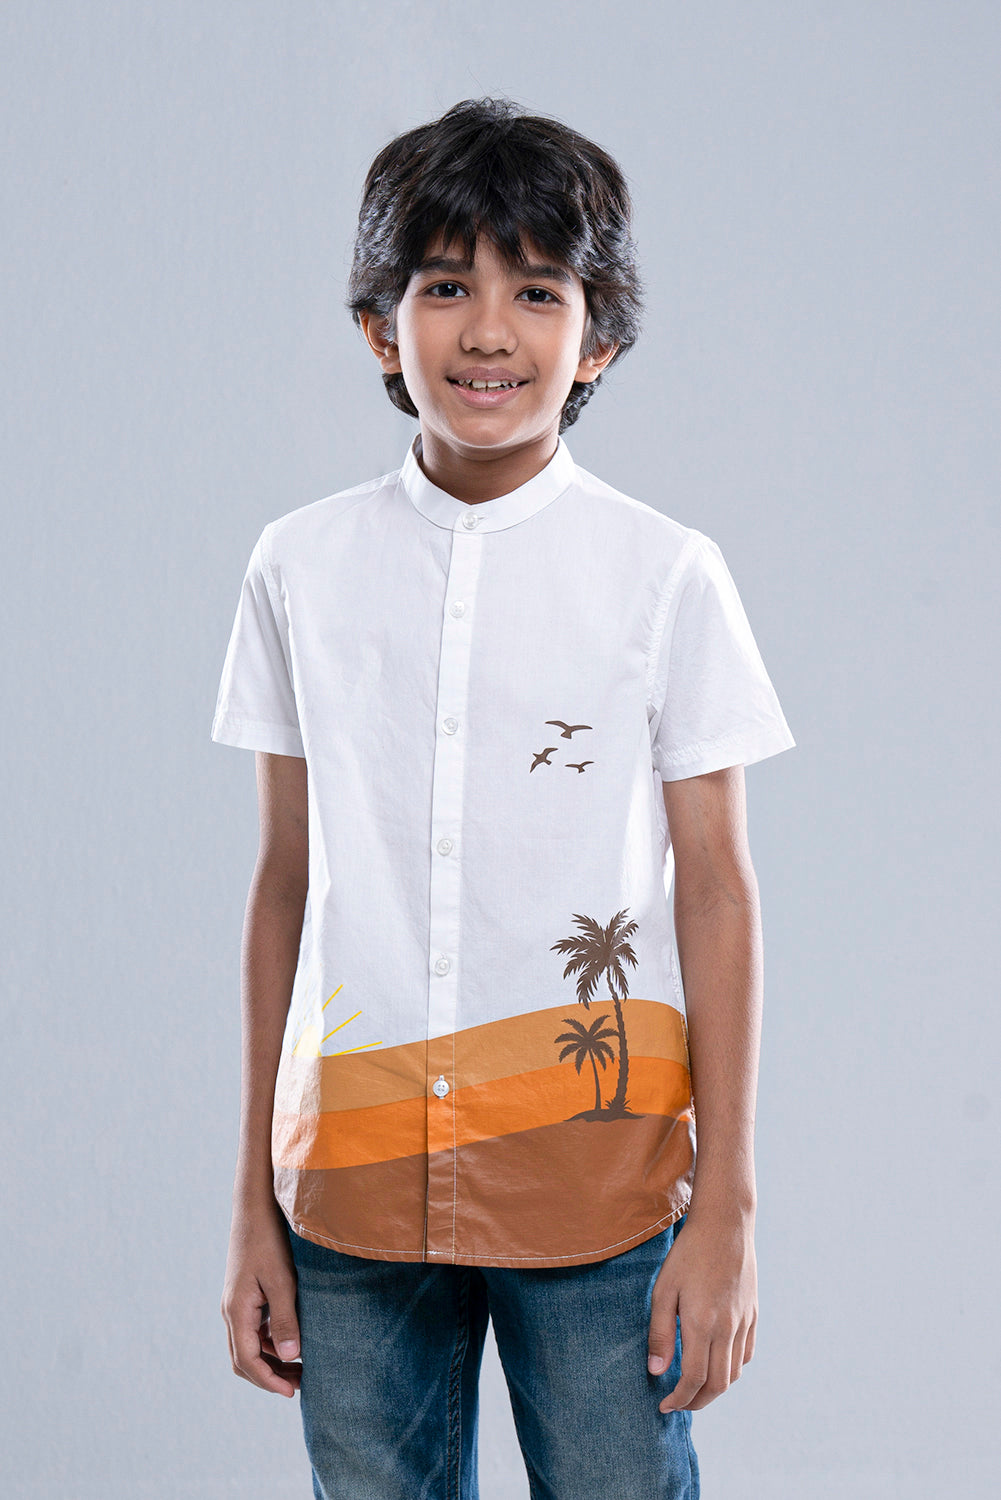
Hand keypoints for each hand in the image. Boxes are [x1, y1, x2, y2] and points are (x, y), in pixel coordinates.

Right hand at [222, 1196, 301, 1397]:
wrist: (255, 1207)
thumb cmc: (269, 1240)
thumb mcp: (282, 1280)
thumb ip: (286, 1319)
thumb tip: (290, 1357)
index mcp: (236, 1311)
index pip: (247, 1361)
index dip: (268, 1381)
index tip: (292, 1392)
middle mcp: (232, 1311)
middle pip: (244, 1359)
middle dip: (270, 1376)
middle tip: (300, 1385)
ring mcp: (237, 1303)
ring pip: (249, 1344)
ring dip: (272, 1359)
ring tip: (302, 1365)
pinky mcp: (245, 1294)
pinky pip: (254, 1329)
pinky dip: (271, 1341)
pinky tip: (294, 1339)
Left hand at [646, 1210, 756, 1413]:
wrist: (725, 1224)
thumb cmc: (688, 1254)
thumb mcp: (664, 1289)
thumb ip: (660, 1332)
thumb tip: (657, 1371)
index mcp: (702, 1324)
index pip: (694, 1379)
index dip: (679, 1399)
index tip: (665, 1405)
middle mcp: (728, 1328)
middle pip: (718, 1384)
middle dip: (698, 1402)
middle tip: (679, 1403)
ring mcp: (744, 1322)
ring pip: (734, 1372)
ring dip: (715, 1388)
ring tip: (695, 1387)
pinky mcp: (753, 1313)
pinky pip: (746, 1353)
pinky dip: (732, 1368)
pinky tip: (716, 1363)